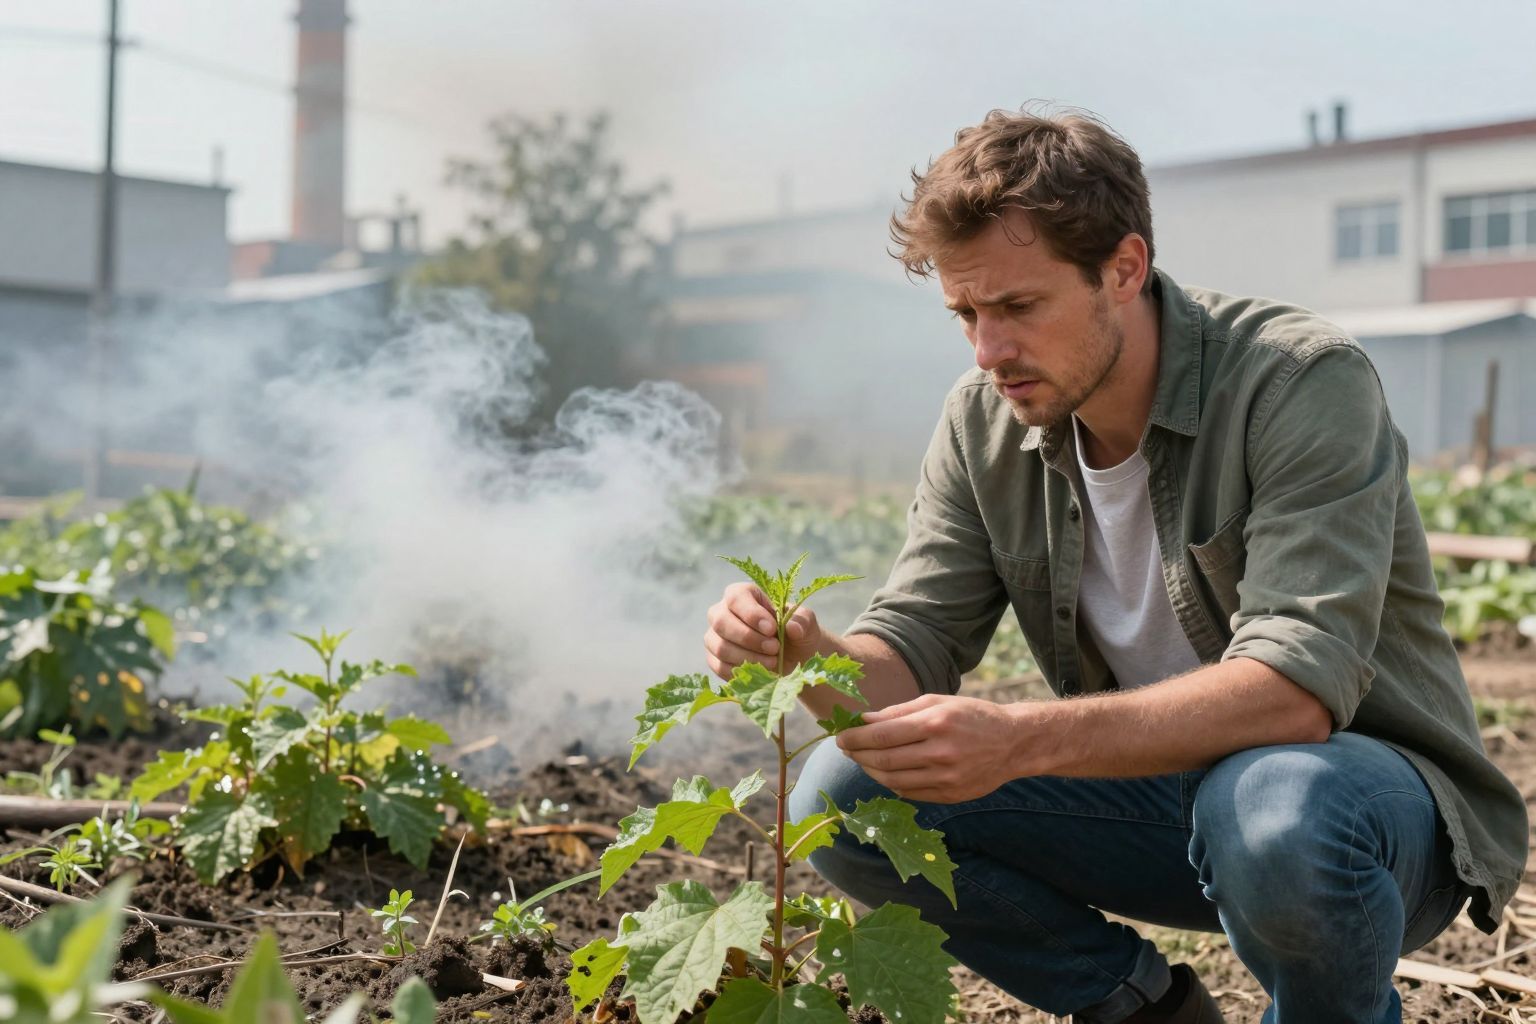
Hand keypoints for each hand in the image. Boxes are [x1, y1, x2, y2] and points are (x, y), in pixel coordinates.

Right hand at [704, 582, 821, 681]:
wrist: (794, 658)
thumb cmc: (796, 633)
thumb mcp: (806, 623)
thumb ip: (802, 620)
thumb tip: (793, 628)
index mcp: (743, 594)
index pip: (736, 597)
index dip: (751, 614)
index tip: (772, 628)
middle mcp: (722, 612)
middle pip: (722, 622)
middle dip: (749, 638)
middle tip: (775, 648)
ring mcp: (715, 636)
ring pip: (720, 647)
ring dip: (747, 657)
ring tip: (773, 662)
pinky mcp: (714, 659)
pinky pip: (718, 666)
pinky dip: (740, 672)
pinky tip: (760, 673)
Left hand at [836, 694, 1027, 802]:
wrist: (1013, 743)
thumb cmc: (971, 716)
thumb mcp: (937, 701)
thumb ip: (899, 712)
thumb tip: (863, 721)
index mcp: (935, 724)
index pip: (882, 735)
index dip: (855, 738)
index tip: (840, 736)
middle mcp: (940, 753)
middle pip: (883, 760)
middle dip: (857, 755)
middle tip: (845, 748)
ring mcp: (946, 778)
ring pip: (892, 780)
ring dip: (870, 771)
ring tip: (862, 760)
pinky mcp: (950, 795)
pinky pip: (909, 793)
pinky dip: (891, 783)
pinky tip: (885, 772)